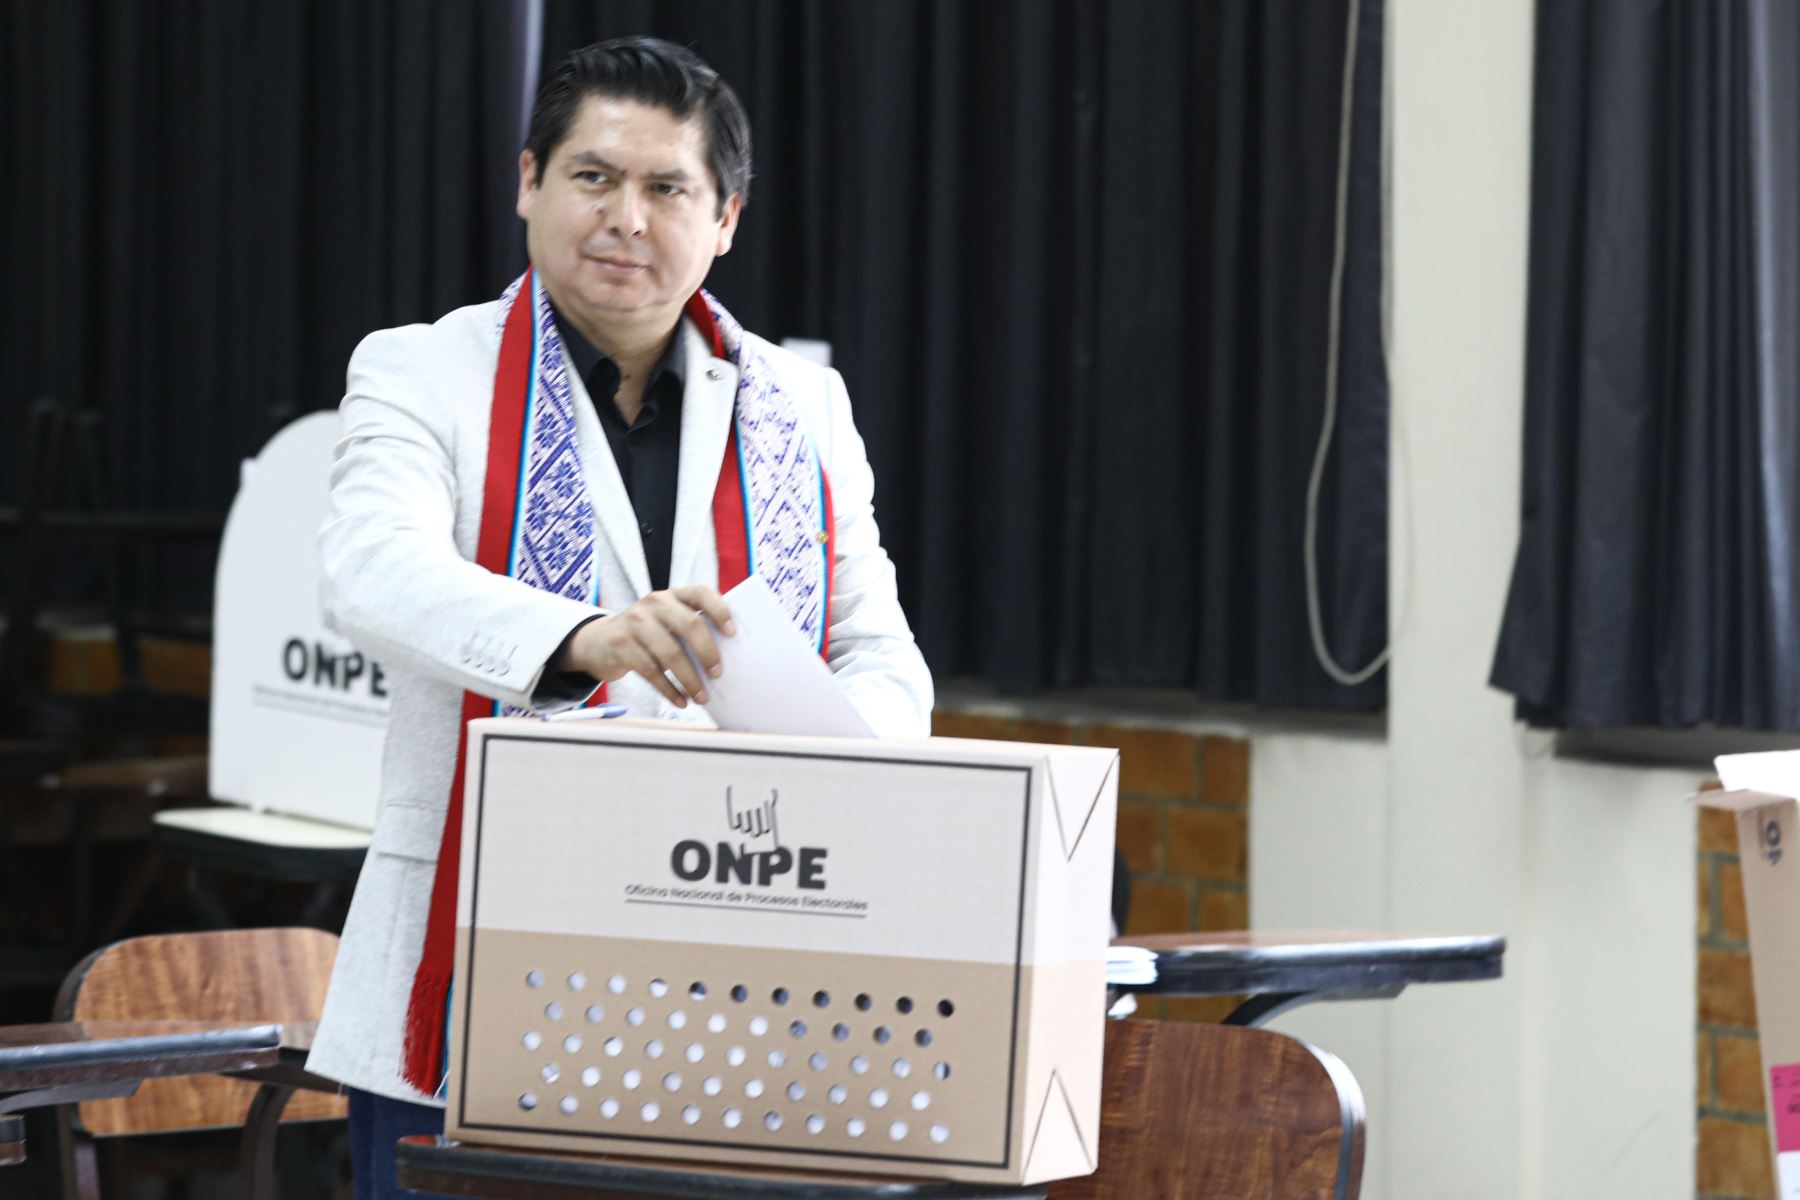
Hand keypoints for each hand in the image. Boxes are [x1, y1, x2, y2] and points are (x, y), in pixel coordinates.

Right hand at [560, 586, 734, 707]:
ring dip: (690, 679)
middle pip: (689, 625)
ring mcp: (635, 621)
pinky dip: (669, 690)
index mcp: (673, 595)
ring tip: (701, 697)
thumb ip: (690, 628)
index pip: (701, 593)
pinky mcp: (621, 643)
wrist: (599, 641)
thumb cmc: (647, 635)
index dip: (720, 611)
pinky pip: (651, 671)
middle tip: (717, 675)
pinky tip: (680, 701)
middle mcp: (655, 602)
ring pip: (670, 653)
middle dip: (708, 653)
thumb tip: (727, 657)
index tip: (732, 634)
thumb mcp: (666, 622)